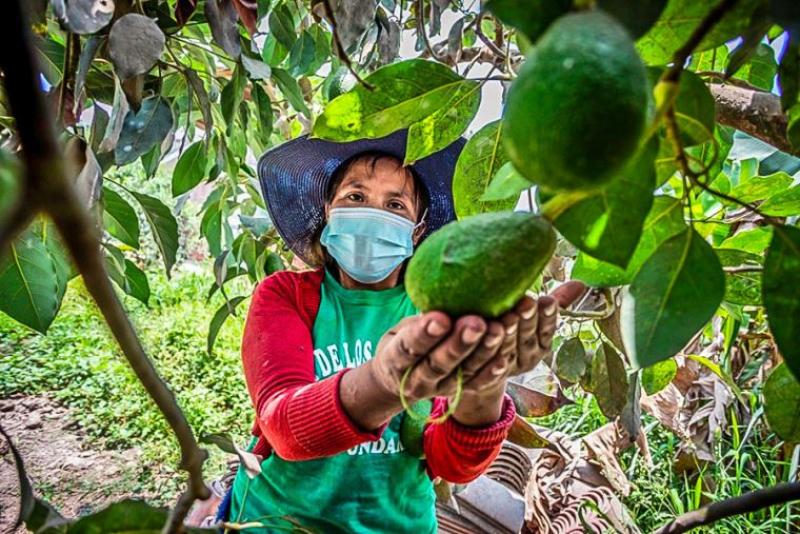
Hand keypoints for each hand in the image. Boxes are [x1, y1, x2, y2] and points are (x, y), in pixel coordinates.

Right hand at [370, 311, 495, 401]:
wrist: (398, 381)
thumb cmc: (401, 343)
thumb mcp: (398, 331)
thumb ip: (418, 321)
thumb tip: (441, 289)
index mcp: (395, 361)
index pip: (408, 347)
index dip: (424, 334)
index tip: (441, 317)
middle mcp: (417, 380)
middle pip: (439, 363)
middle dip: (460, 342)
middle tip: (476, 322)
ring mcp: (440, 388)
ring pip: (463, 373)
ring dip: (483, 352)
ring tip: (499, 329)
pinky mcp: (459, 392)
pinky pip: (477, 385)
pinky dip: (491, 373)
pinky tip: (504, 358)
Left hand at [451, 281, 586, 426]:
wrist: (484, 369)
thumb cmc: (514, 331)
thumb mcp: (534, 318)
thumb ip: (556, 302)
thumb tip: (581, 283)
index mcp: (541, 343)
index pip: (547, 328)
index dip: (547, 316)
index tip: (547, 300)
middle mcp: (527, 357)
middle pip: (527, 337)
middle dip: (528, 320)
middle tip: (526, 303)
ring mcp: (508, 367)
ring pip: (509, 349)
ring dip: (510, 334)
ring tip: (507, 316)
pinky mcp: (487, 375)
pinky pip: (489, 364)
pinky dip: (491, 352)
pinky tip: (488, 338)